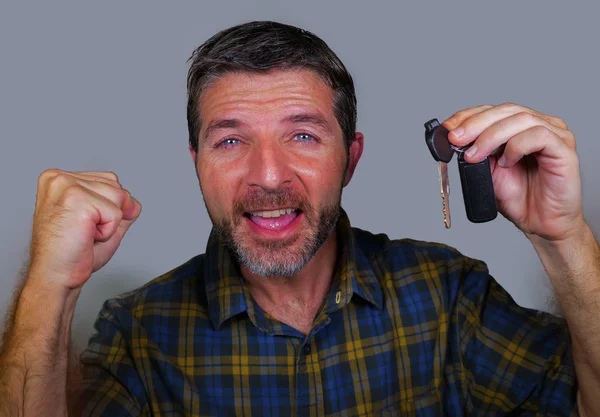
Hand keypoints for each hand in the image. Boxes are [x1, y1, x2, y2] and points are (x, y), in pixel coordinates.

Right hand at [28, 169, 141, 289]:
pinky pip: (116, 213)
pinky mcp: (77, 199)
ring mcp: (66, 185)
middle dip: (110, 215)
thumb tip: (133, 203)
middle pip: (117, 186)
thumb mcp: (102, 223)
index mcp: (59, 178)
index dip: (107, 208)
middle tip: (84, 232)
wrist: (56, 276)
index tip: (82, 225)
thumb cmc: (73, 253)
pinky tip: (86, 237)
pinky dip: (108, 231)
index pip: (109, 181)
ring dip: (110, 223)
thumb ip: (121, 207)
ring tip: (85, 233)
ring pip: (119, 197)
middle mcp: (59, 177)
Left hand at [442, 103, 584, 241]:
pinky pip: (539, 136)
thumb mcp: (488, 171)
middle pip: (506, 110)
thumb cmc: (520, 198)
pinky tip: (506, 161)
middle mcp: (539, 125)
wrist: (541, 223)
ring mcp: (555, 135)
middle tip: (456, 139)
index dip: (469, 116)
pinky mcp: (564, 149)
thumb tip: (455, 139)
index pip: (493, 110)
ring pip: (520, 119)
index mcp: (520, 127)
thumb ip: (476, 152)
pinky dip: (516, 146)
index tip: (447, 128)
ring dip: (491, 136)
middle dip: (475, 124)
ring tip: (475, 156)